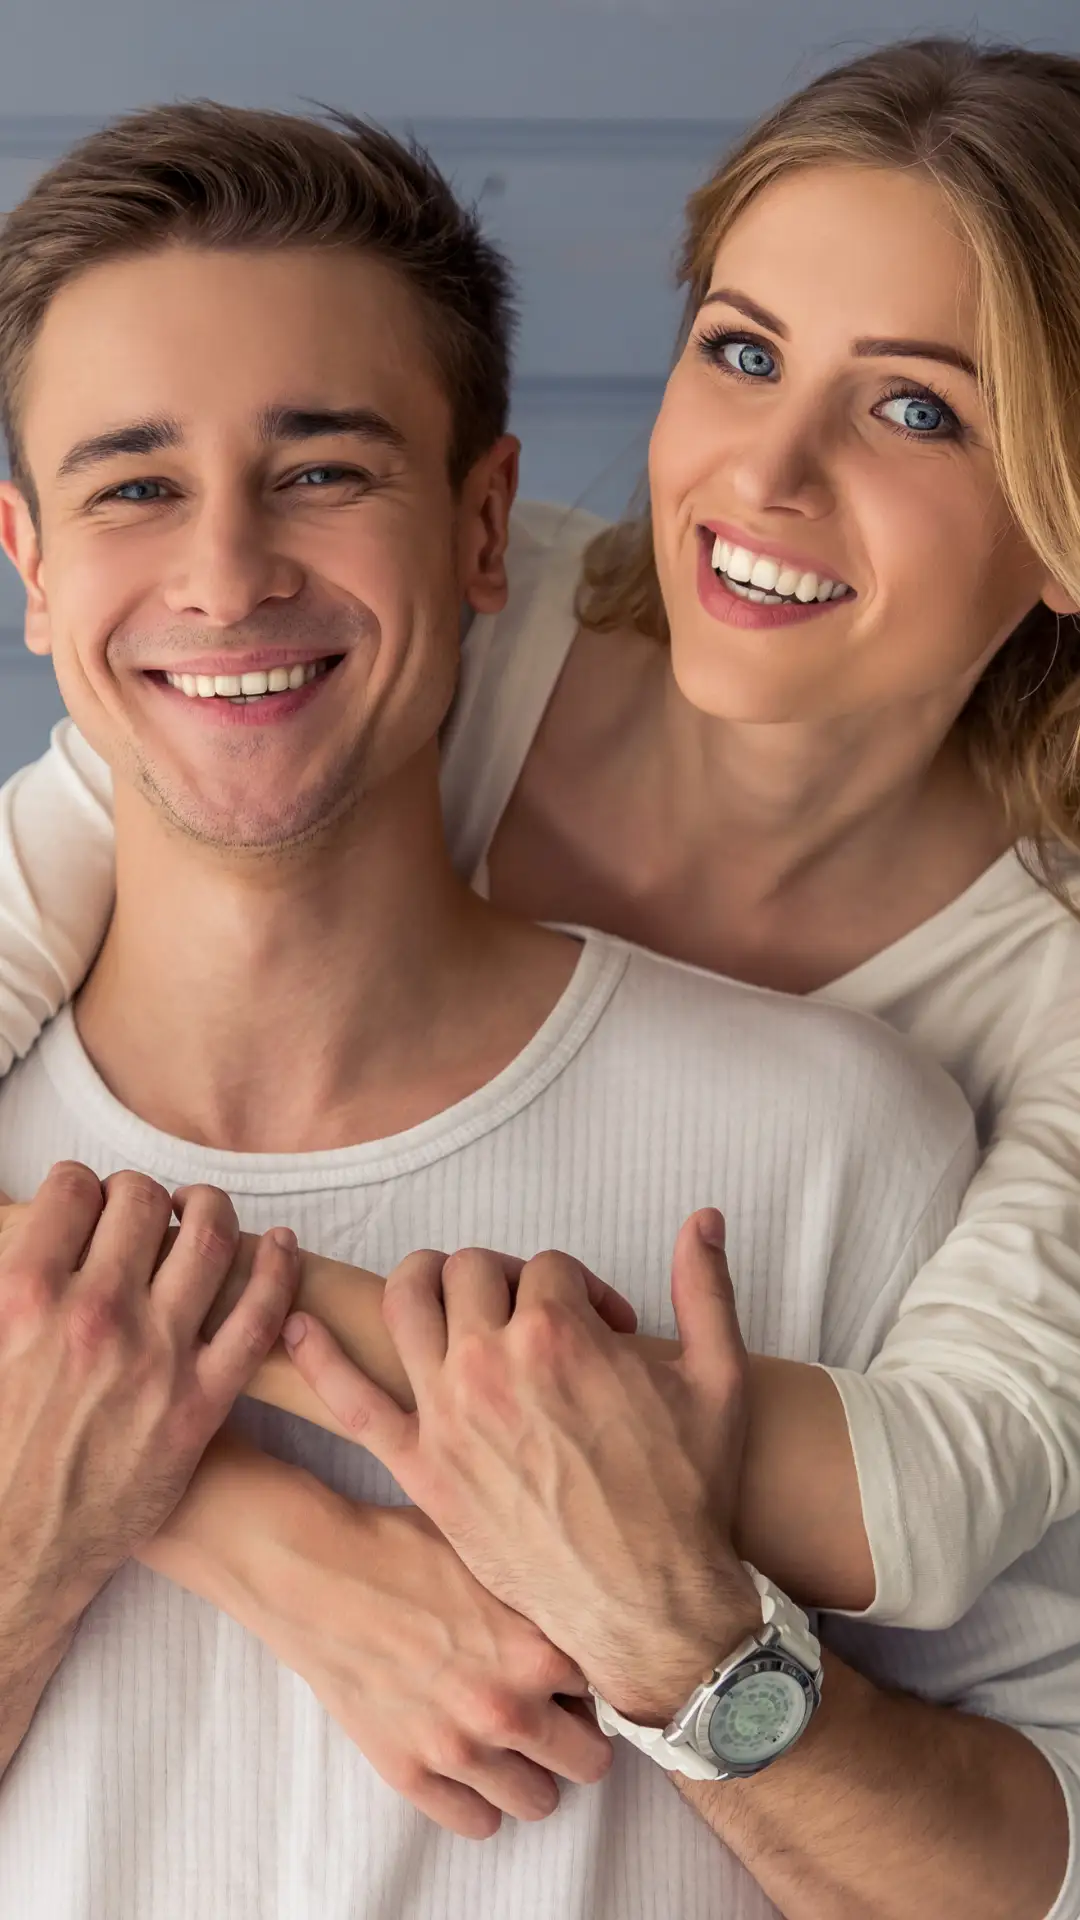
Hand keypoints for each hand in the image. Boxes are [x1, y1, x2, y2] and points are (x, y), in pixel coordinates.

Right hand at [0, 1161, 297, 1631]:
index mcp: (28, 1298)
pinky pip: (259, 1316)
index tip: (88, 1203)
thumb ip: (11, 1292)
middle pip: (143, 1201)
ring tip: (204, 1211)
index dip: (82, 1187)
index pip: (73, 1191)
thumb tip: (23, 1230)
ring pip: (209, 1238)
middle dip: (144, 1193)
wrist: (17, 1551)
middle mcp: (96, 1315)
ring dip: (211, 1208)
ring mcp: (156, 1356)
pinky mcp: (202, 1401)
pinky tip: (283, 1246)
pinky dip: (278, 1270)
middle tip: (143, 1212)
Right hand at [157, 1441, 612, 1838]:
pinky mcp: (409, 1773)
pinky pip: (476, 1824)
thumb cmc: (401, 1547)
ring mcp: (456, 1749)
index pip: (609, 1692)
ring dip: (534, 1773)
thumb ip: (542, 1595)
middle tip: (555, 1714)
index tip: (576, 1672)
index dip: (591, 1677)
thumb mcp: (490, 1553)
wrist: (316, 1571)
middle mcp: (506, 1709)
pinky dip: (481, 1801)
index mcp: (535, 1650)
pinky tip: (471, 1765)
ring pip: (538, 1802)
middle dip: (578, 1735)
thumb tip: (585, 1610)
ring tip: (514, 1742)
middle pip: (588, 1761)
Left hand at [284, 1210, 759, 1720]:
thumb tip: (704, 1216)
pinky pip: (350, 1400)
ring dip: (423, 1282)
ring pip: (407, 1302)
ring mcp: (448, 1414)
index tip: (606, 1327)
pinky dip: (318, 1354)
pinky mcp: (420, 1467)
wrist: (651, 1605)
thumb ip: (705, 1287)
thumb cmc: (688, 1496)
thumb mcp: (718, 1380)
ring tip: (448, 1298)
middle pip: (472, 1268)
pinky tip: (297, 1323)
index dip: (582, 1288)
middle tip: (534, 1317)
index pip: (548, 1265)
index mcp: (560, 1333)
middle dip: (507, 1278)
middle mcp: (492, 1362)